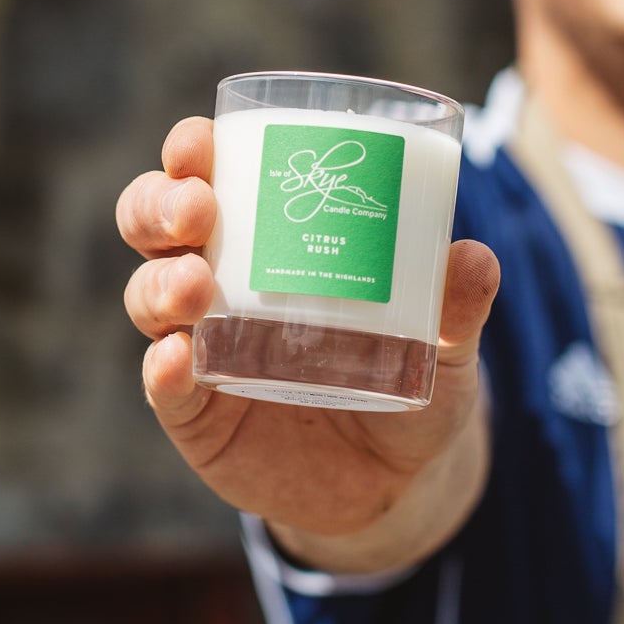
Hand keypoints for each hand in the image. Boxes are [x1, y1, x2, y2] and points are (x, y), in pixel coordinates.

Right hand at [116, 116, 499, 564]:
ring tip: (195, 286)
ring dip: (161, 283)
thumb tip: (475, 257)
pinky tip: (176, 360)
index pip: (206, 178)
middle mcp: (215, 284)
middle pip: (154, 226)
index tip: (202, 141)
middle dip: (160, 205)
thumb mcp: (442, 345)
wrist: (391, 482)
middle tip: (198, 209)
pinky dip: (162, 372)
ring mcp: (199, 349)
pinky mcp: (195, 417)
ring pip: (147, 297)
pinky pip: (163, 389)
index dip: (190, 152)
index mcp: (262, 239)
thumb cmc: (407, 380)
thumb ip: (457, 307)